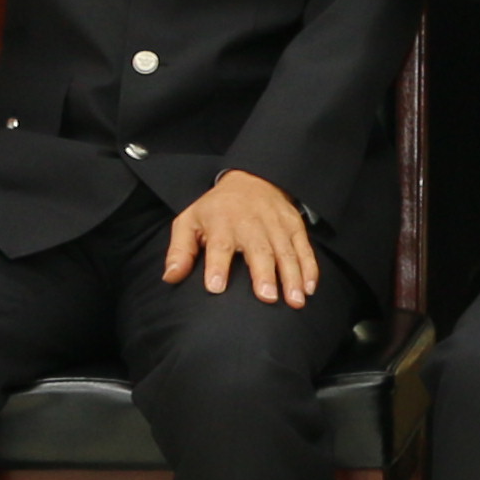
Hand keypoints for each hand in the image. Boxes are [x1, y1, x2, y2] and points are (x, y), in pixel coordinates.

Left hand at [164, 167, 322, 309]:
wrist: (252, 178)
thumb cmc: (216, 209)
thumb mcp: (190, 221)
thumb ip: (180, 250)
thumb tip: (170, 277)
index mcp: (221, 221)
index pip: (219, 244)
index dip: (217, 265)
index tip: (216, 287)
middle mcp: (250, 222)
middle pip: (258, 249)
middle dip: (264, 273)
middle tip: (267, 297)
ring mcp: (276, 224)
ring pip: (286, 251)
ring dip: (292, 276)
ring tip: (295, 301)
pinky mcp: (294, 226)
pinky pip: (304, 248)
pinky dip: (309, 268)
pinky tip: (309, 288)